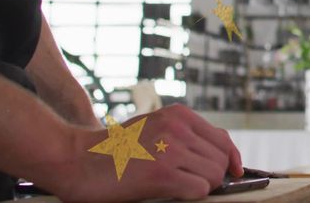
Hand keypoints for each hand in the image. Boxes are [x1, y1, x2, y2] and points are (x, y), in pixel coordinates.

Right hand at [48, 104, 242, 201]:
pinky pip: (199, 190)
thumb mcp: (154, 128)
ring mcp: (171, 150)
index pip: (222, 139)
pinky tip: (173, 192)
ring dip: (201, 186)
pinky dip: (192, 195)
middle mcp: (179, 128)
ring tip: (177, 186)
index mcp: (179, 115)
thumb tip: (220, 155)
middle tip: (192, 183)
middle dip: (213, 175)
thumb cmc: (114, 150)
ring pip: (213, 175)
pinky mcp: (162, 174)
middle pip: (221, 159)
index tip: (234, 172)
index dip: (231, 159)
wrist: (75, 159)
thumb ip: (185, 135)